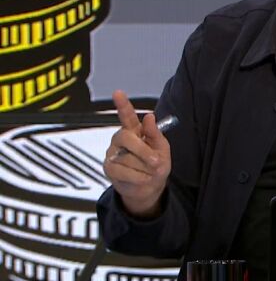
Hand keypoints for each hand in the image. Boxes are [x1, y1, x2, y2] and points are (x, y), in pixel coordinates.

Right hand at [102, 90, 170, 218]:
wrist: (150, 187)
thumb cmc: (156, 165)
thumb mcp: (162, 148)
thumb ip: (155, 134)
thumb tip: (150, 117)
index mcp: (135, 131)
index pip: (127, 116)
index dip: (123, 105)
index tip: (118, 93)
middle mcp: (120, 139)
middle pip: (127, 138)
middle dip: (144, 152)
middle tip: (157, 162)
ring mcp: (112, 153)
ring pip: (127, 158)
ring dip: (145, 168)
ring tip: (148, 172)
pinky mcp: (108, 168)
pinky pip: (123, 171)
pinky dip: (138, 177)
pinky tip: (141, 178)